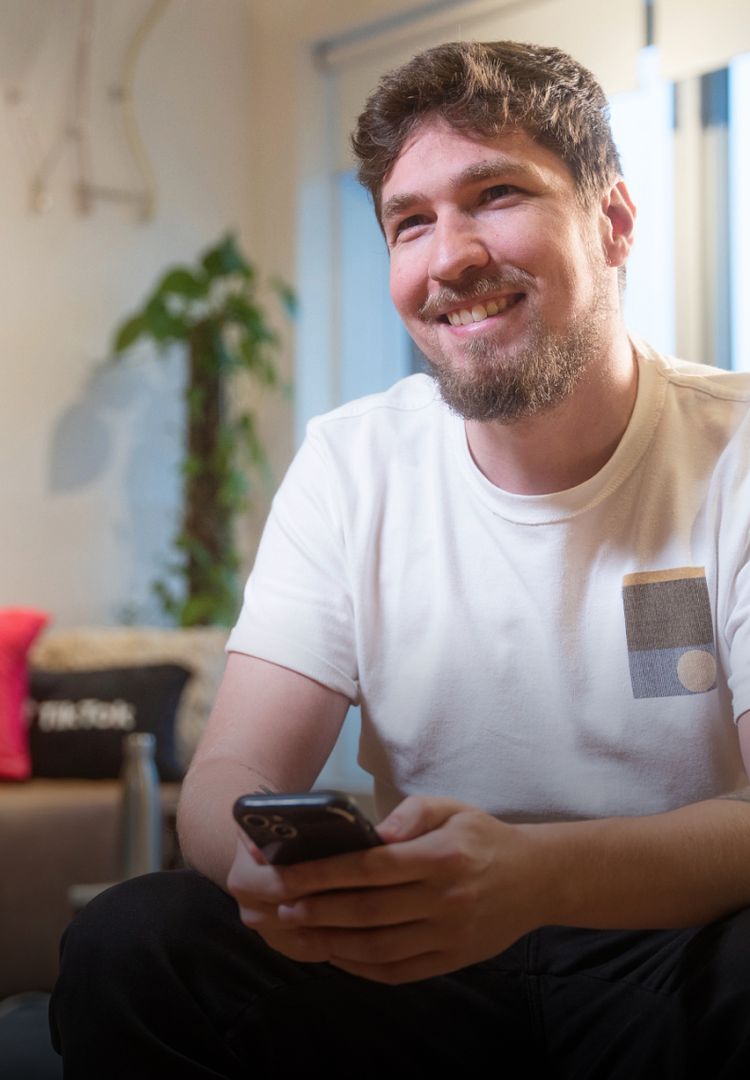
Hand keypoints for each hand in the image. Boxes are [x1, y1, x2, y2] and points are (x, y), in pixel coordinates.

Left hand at [227, 796, 546, 982]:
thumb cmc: (483, 838)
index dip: (324, 873)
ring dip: (331, 941)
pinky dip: (361, 967)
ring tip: (298, 931)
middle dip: (316, 909)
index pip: (371, 867)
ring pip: (378, 947)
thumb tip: (374, 831)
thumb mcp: (452, 808)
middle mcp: (445, 900)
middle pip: (368, 910)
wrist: (536, 880)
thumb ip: (412, 814)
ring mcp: (449, 936)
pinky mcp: (451, 962)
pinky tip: (336, 953)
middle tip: (279, 907)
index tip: (285, 874)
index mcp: (442, 856)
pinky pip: (398, 971)